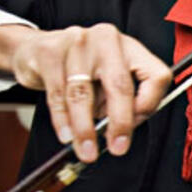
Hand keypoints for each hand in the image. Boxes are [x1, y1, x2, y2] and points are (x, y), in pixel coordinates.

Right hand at [0, 23, 170, 161]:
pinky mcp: (49, 51)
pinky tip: (66, 136)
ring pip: (84, 94)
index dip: (150, 105)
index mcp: (131, 48)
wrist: (35, 49)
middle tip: (118, 148)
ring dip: (85, 128)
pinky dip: (62, 120)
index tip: (137, 126)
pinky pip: (58, 94)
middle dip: (120, 123)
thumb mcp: (108, 81)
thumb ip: (120, 102)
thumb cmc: (80, 70)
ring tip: (87, 150)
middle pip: (120, 86)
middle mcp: (108, 40)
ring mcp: (77, 42)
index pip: (156, 76)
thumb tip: (122, 132)